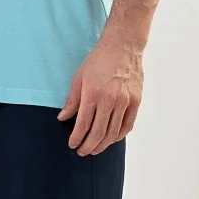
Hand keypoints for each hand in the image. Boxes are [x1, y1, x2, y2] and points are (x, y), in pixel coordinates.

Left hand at [57, 34, 142, 154]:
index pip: (83, 124)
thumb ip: (72, 100)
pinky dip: (118, 136)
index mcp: (93, 93)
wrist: (123, 46)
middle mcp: (110, 99)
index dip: (77, 138)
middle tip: (82, 151)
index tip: (72, 144)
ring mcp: (125, 101)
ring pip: (113, 132)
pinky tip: (111, 139)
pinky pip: (127, 125)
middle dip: (88, 146)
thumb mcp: (79, 77)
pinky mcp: (136, 101)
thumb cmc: (99, 60)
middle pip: (98, 133)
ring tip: (95, 149)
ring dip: (102, 145)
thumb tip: (63, 118)